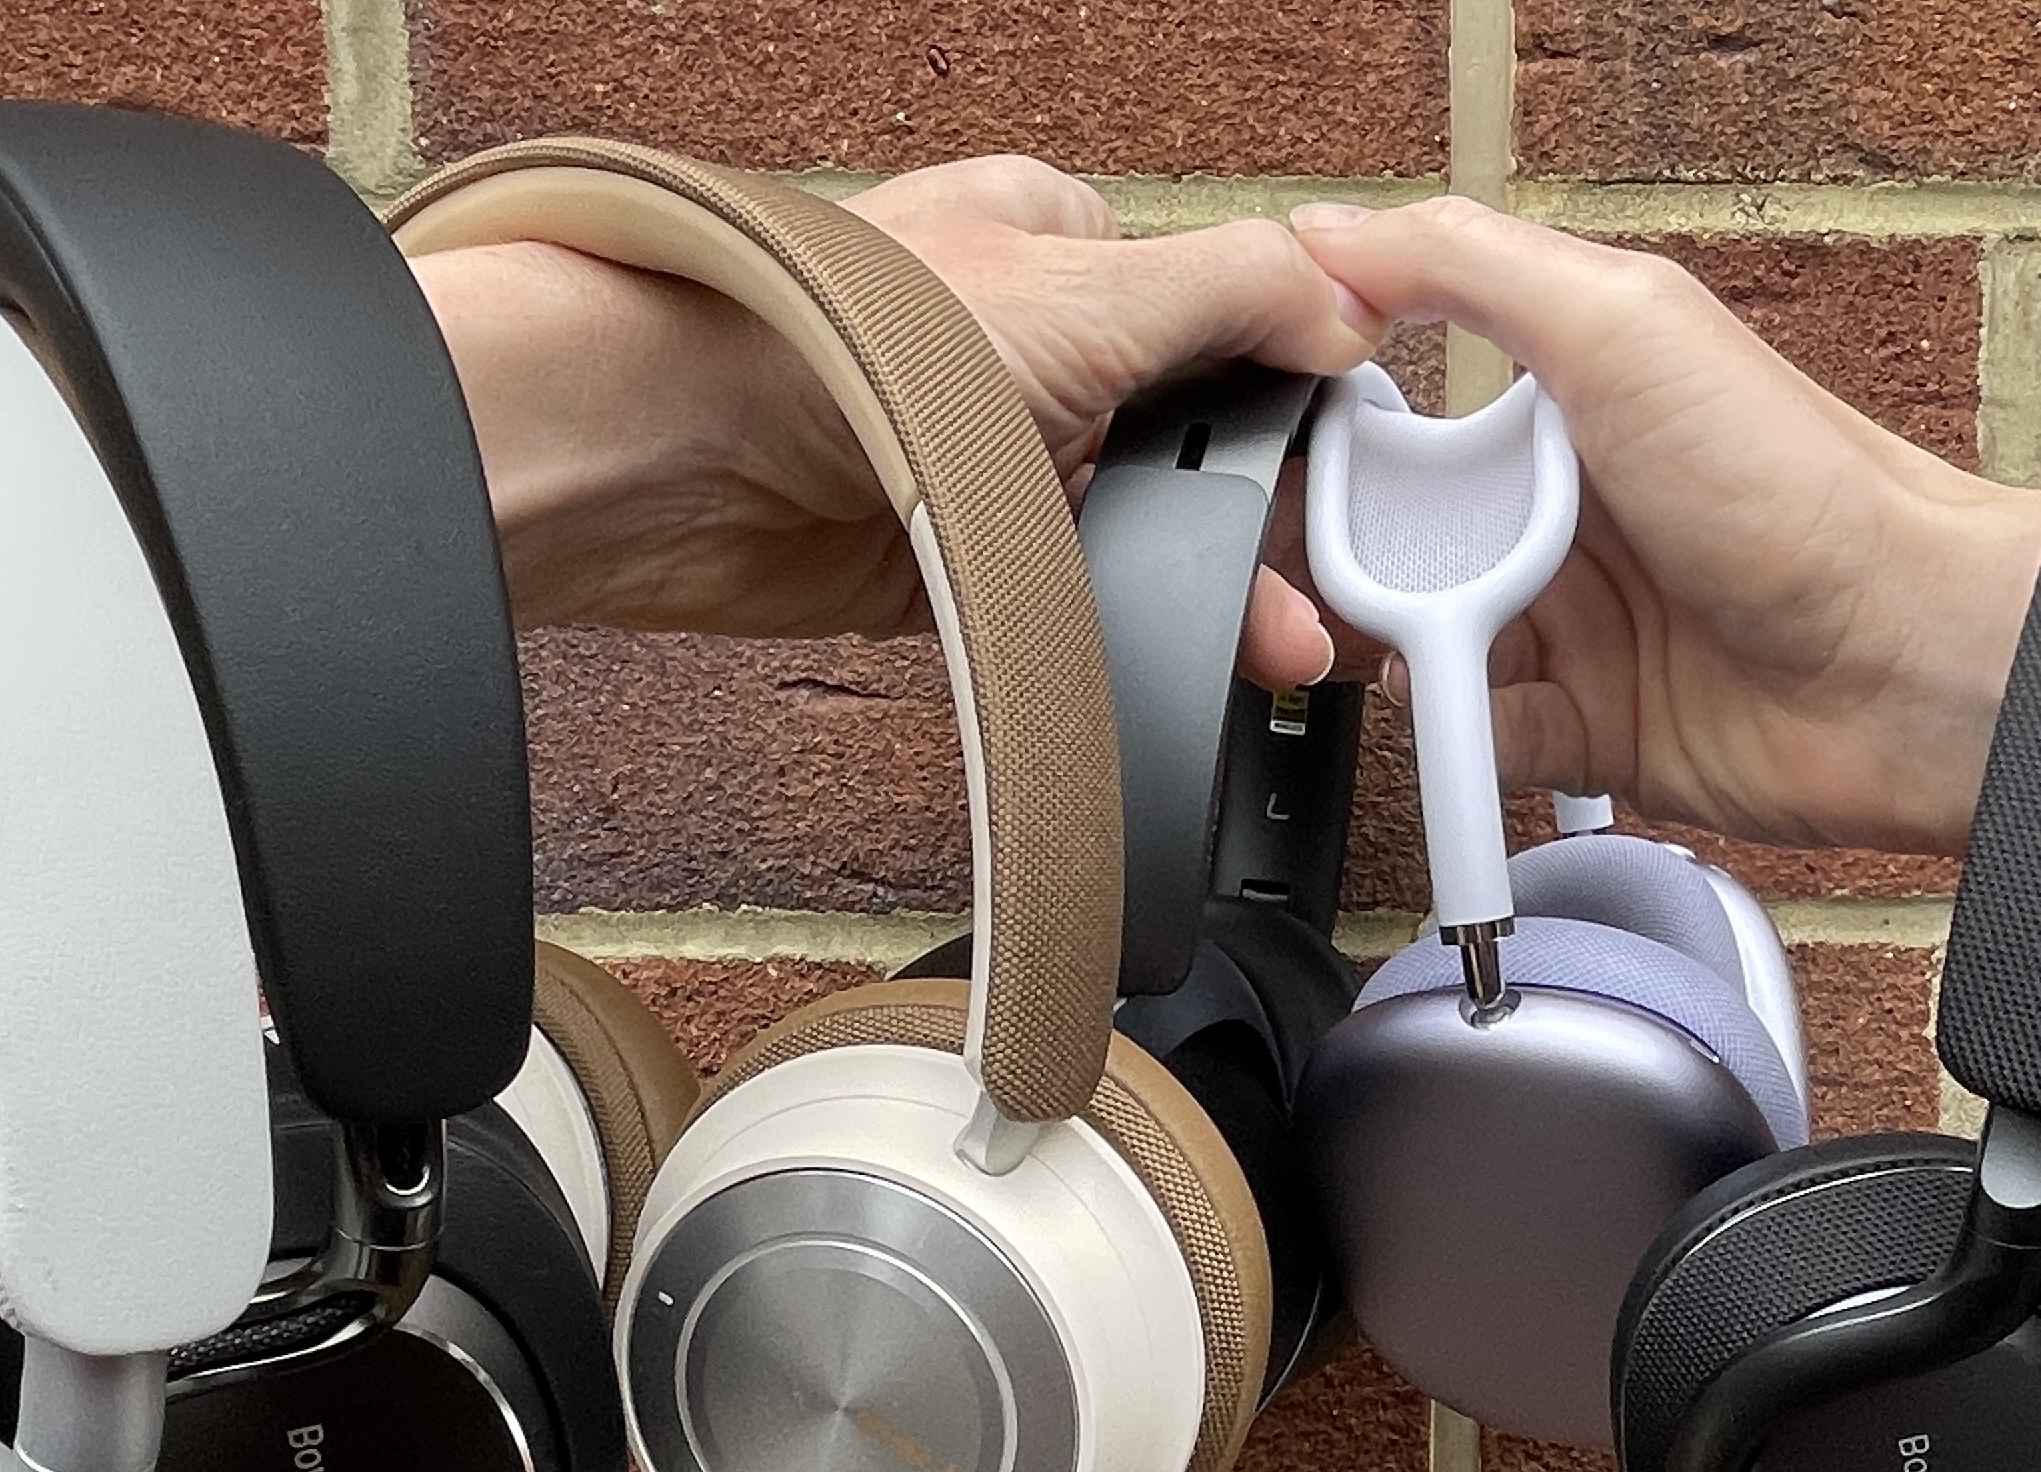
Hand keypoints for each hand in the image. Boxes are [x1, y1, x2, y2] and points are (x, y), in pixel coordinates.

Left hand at [424, 155, 1382, 684]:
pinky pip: (1065, 601)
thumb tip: (1353, 306)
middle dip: (1263, 515)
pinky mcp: (945, 553)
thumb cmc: (840, 339)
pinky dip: (1122, 633)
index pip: (1225, 307)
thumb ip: (1241, 289)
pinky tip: (1183, 660)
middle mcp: (1026, 343)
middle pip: (1189, 434)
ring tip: (1281, 643)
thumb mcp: (1091, 285)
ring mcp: (987, 454)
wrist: (678, 455)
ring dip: (1208, 585)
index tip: (1362, 469)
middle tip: (1331, 586)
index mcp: (1062, 243)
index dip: (1297, 389)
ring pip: (1135, 527)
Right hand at [1287, 196, 2040, 855]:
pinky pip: (1478, 741)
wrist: (1910, 665)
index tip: (1289, 455)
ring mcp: (1577, 625)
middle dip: (1341, 559)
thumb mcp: (1622, 322)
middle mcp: (1562, 511)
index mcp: (1561, 402)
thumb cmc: (1803, 489)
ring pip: (1419, 643)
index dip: (1332, 435)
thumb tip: (1331, 235)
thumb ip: (1465, 265)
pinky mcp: (1590, 730)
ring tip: (1393, 645)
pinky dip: (1454, 741)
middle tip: (1317, 577)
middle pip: (1393, 537)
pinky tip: (1461, 721)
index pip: (1398, 412)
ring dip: (1388, 650)